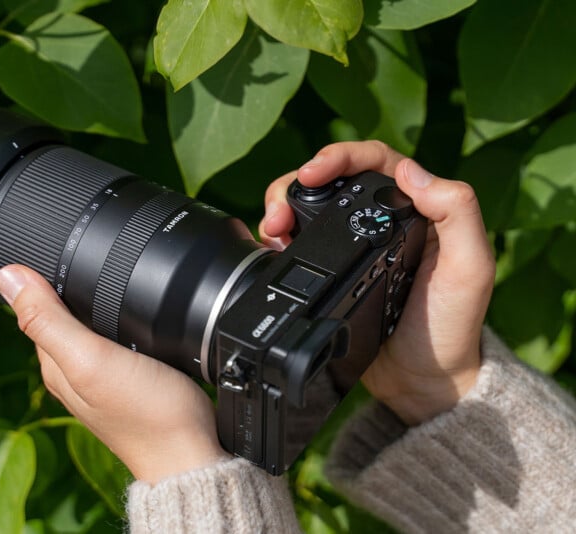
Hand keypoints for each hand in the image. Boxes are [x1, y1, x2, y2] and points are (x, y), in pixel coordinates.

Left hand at [0, 265, 229, 482]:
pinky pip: (117, 340)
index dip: (44, 274)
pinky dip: (121, 320)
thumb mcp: (90, 359)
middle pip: (64, 313)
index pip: (34, 305)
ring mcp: (103, 377)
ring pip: (92, 325)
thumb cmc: (147, 414)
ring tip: (115, 273)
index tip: (63, 243)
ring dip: (98, 301)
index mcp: (55, 363)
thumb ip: (49, 320)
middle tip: (95, 253)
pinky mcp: (132, 380)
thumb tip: (7, 276)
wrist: (193, 455)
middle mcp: (74, 370)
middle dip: (73, 284)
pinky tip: (137, 312)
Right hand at [259, 141, 495, 424]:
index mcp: (418, 207)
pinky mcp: (333, 270)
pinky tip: (275, 249)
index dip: (338, 157)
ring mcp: (355, 244)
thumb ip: (457, 212)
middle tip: (278, 212)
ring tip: (271, 231)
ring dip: (283, 207)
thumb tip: (411, 171)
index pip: (374, 161)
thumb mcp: (471, 268)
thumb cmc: (451, 325)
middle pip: (331, 178)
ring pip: (310, 205)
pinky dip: (283, 237)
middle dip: (296, 184)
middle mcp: (384, 218)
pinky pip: (302, 240)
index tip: (311, 172)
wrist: (421, 380)